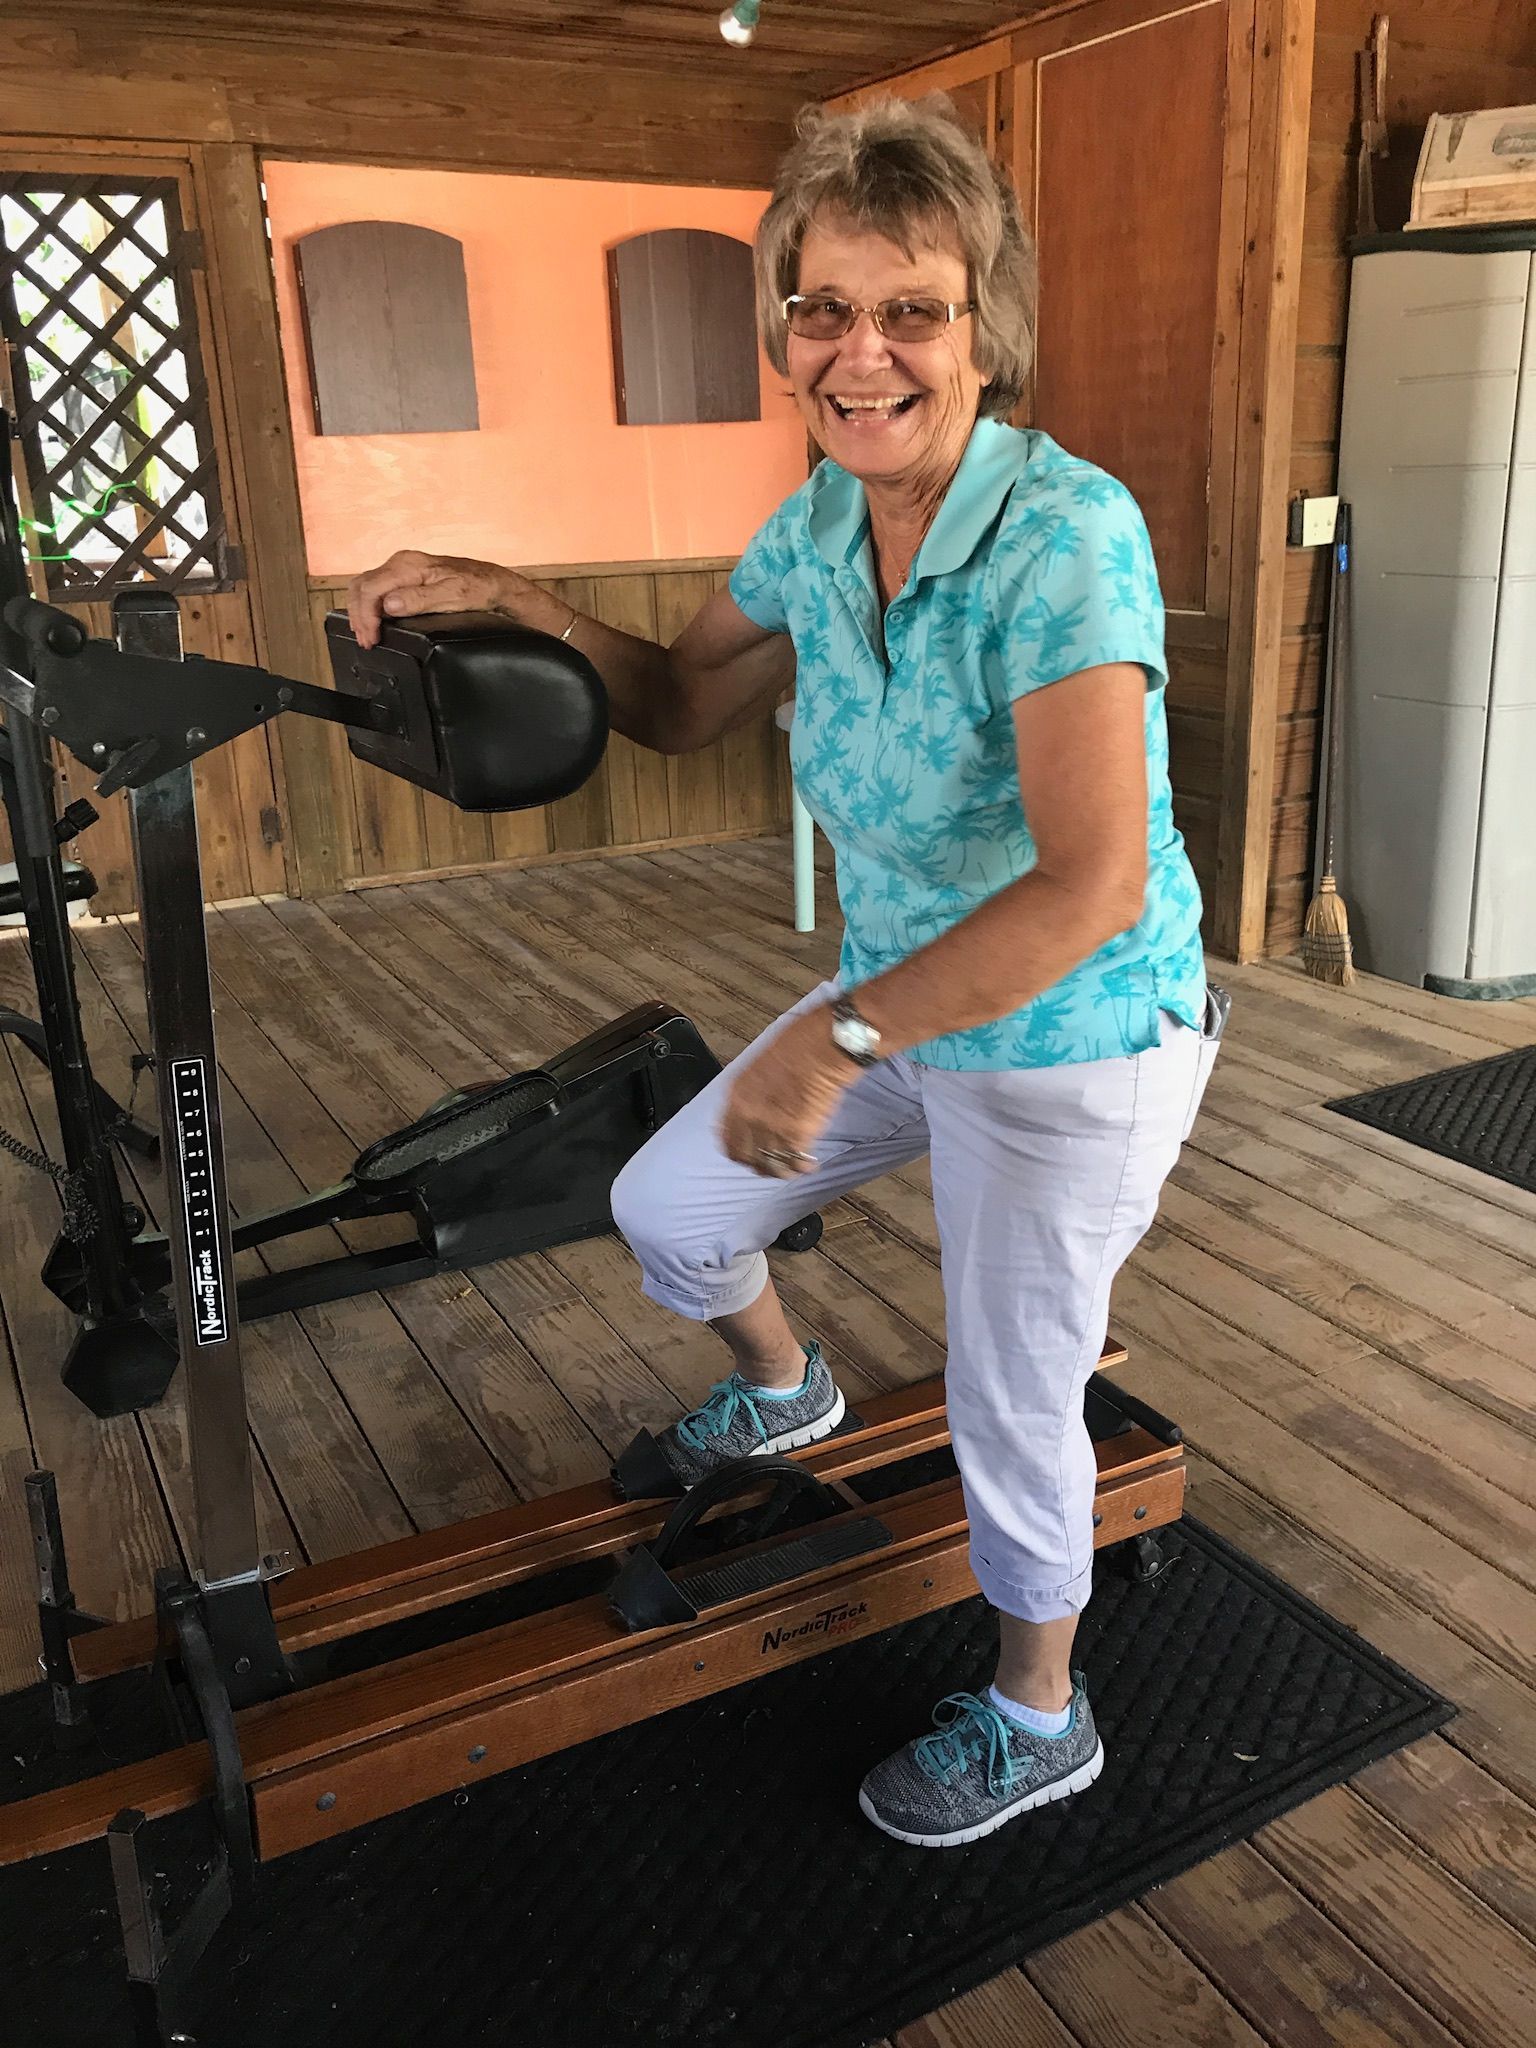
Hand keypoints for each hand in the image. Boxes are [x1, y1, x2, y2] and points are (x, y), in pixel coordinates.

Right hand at [346, 550, 526, 648]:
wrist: (492, 583)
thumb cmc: (476, 588)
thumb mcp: (451, 597)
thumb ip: (419, 599)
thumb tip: (390, 604)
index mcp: (408, 565)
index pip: (371, 589)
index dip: (366, 616)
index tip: (372, 637)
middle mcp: (401, 562)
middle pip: (362, 585)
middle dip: (358, 615)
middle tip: (365, 641)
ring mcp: (402, 568)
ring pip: (366, 586)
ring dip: (361, 611)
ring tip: (366, 635)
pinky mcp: (406, 576)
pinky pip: (377, 588)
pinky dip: (370, 606)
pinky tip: (374, 621)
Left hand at [720, 1010, 853, 1177]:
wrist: (825, 1044)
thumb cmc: (800, 1043)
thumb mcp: (760, 1064)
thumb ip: (753, 1091)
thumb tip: (757, 1107)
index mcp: (737, 1095)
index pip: (727, 1139)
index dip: (738, 1152)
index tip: (747, 1156)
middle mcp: (749, 1114)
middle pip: (746, 1157)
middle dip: (760, 1165)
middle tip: (772, 1165)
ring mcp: (772, 1126)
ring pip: (771, 1164)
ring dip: (782, 1170)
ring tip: (793, 1168)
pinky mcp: (798, 1134)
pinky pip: (796, 1162)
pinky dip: (802, 1167)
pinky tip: (809, 1165)